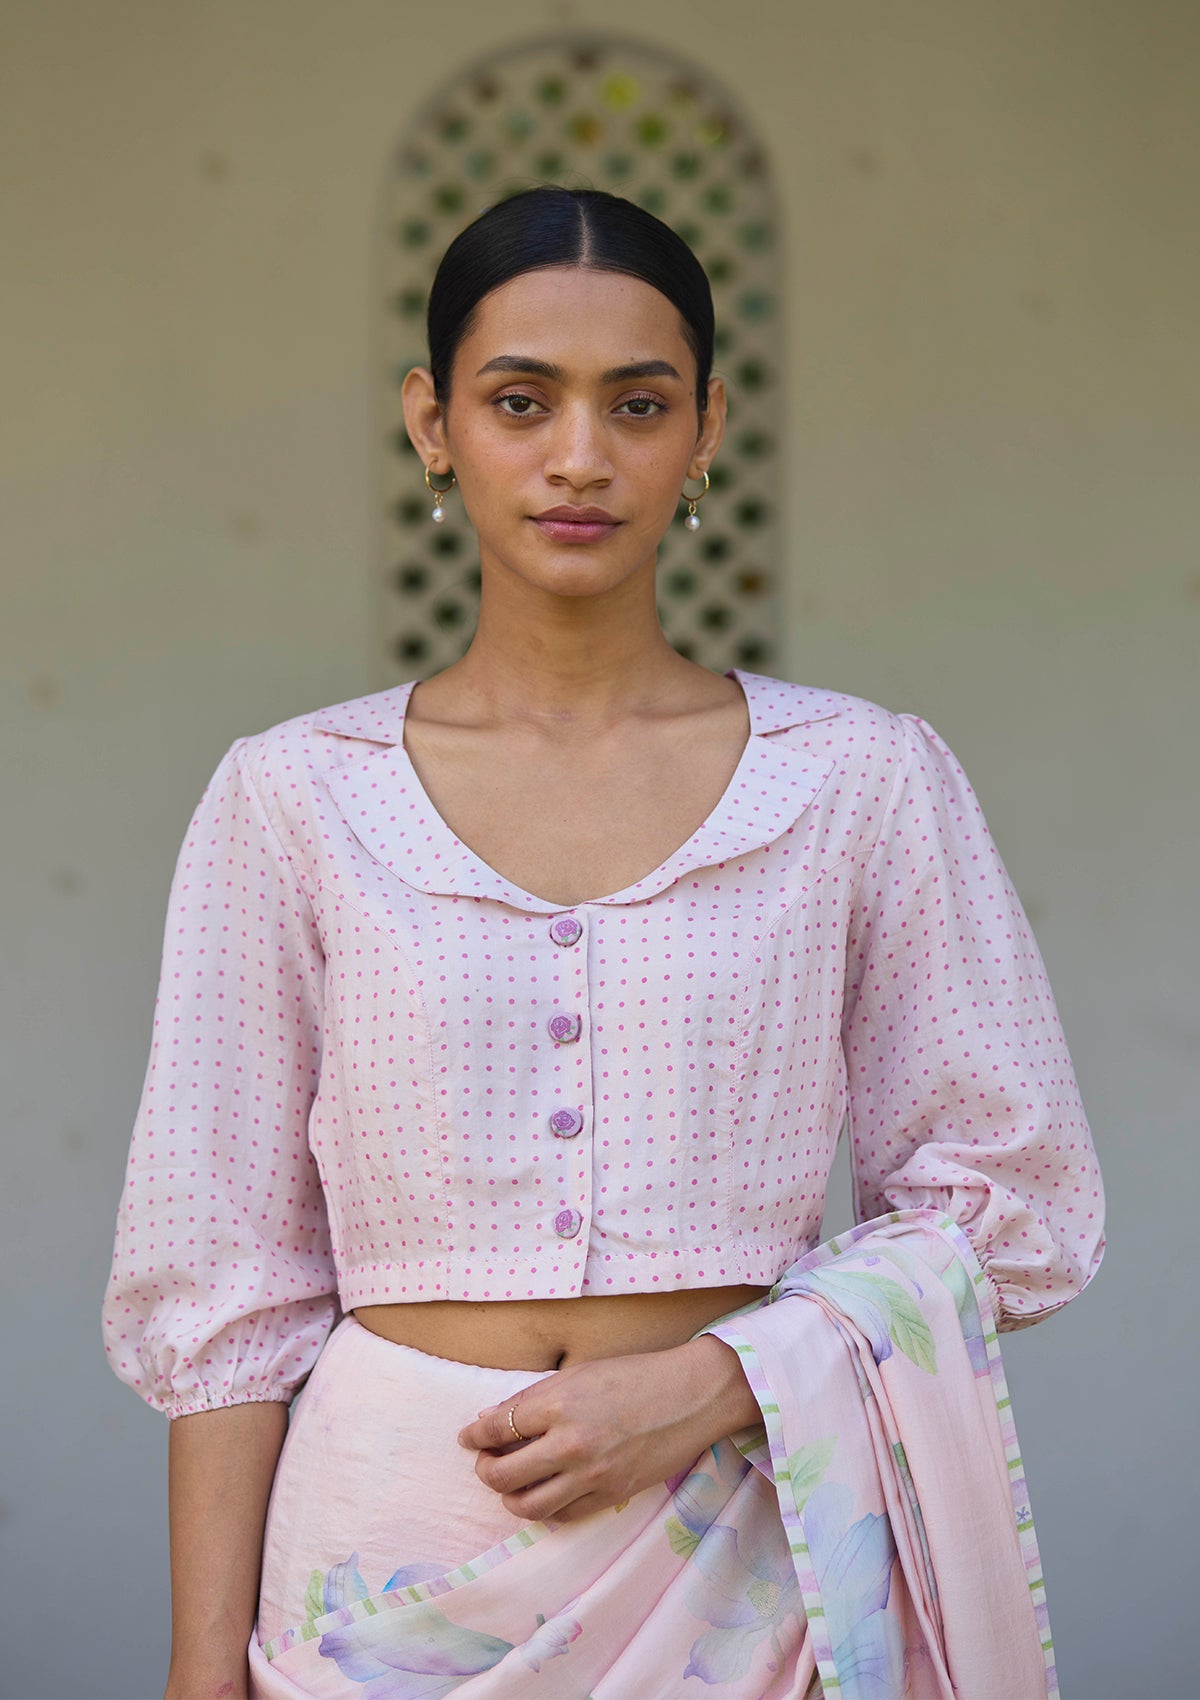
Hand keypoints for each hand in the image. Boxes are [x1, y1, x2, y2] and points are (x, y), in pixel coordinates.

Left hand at [456, 1335, 758, 1523]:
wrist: (691, 1395)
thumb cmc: (635, 1375)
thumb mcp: (578, 1373)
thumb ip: (533, 1399)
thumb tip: (490, 1419)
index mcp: (558, 1404)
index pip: (495, 1428)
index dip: (474, 1434)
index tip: (468, 1436)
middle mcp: (570, 1444)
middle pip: (502, 1475)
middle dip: (485, 1469)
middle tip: (487, 1460)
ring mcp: (591, 1475)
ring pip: (526, 1505)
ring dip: (509, 1496)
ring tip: (511, 1482)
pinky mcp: (610, 1495)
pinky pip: (562, 1515)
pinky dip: (544, 1508)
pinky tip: (544, 1492)